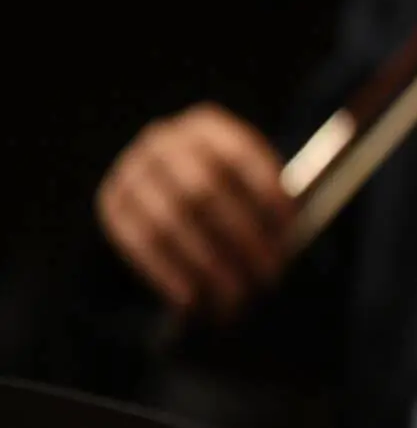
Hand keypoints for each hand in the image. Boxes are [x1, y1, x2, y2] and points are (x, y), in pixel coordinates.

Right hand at [96, 104, 292, 317]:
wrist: (163, 185)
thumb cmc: (225, 189)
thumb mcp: (246, 181)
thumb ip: (266, 202)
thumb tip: (287, 243)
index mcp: (206, 126)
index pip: (239, 155)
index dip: (267, 193)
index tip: (293, 230)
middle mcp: (163, 142)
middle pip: (203, 193)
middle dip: (242, 239)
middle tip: (272, 275)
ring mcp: (131, 171)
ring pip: (170, 223)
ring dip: (207, 266)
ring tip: (237, 298)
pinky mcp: (112, 203)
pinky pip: (140, 243)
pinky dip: (169, 274)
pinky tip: (193, 301)